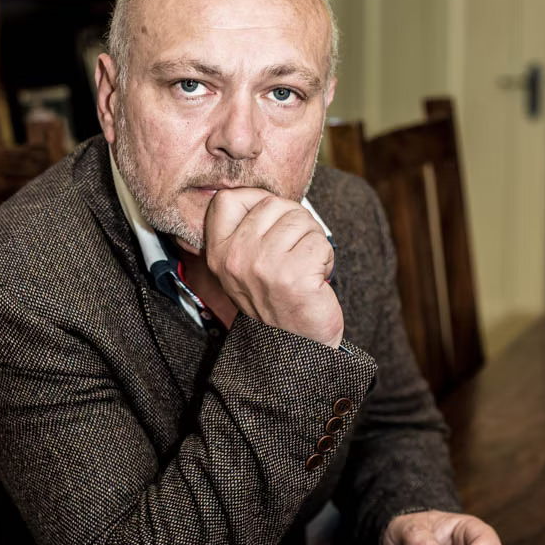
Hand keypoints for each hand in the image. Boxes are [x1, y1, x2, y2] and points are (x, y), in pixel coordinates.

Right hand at [204, 187, 342, 346]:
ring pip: (301, 220)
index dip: (257, 201)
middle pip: (274, 203)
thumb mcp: (244, 266)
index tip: (271, 224)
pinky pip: (320, 242)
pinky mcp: (292, 276)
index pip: (228, 198)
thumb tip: (266, 195)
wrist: (294, 349)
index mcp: (218, 252)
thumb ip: (247, 230)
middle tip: (295, 254)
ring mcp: (262, 266)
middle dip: (295, 223)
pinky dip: (326, 259)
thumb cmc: (276, 300)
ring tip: (304, 268)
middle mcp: (235, 257)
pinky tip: (315, 280)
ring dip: (313, 242)